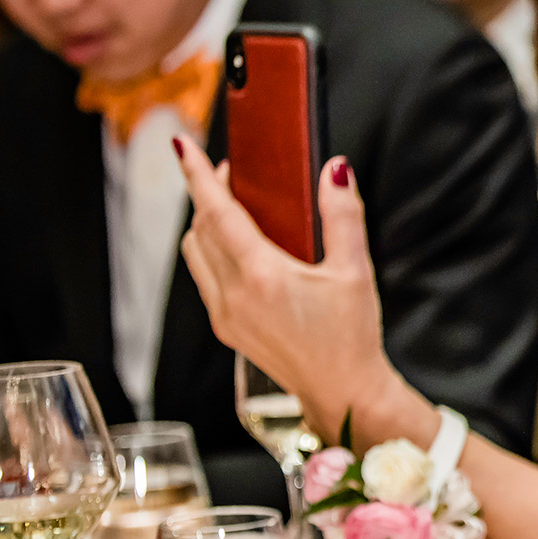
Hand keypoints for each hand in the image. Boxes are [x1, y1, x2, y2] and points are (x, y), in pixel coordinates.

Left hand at [177, 141, 401, 439]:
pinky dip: (213, 253)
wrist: (343, 392)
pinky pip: (205, 279)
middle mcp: (233, 295)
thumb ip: (343, 216)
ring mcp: (225, 315)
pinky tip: (242, 250)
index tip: (182, 146)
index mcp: (262, 276)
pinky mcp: (227, 329)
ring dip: (206, 225)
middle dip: (208, 195)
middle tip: (234, 173)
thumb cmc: (352, 335)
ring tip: (235, 208)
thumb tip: (335, 170)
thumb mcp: (355, 271)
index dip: (198, 175)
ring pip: (196, 255)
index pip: (217, 213)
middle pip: (200, 229)